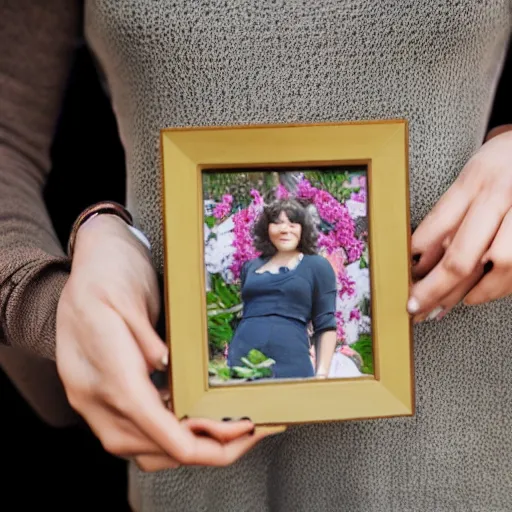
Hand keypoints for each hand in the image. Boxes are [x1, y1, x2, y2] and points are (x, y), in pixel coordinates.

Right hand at [56, 214, 267, 471]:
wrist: (87, 260)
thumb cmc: (110, 270)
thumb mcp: (132, 296)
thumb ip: (148, 341)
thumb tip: (167, 371)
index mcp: (106, 370)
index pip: (157, 428)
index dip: (205, 440)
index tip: (242, 431)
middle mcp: (93, 396)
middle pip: (154, 449)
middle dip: (206, 449)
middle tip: (247, 433)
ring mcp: (92, 398)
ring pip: (142, 450)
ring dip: (188, 448)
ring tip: (227, 431)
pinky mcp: (99, 395)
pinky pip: (134, 433)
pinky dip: (168, 436)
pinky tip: (195, 420)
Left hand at [408, 128, 511, 321]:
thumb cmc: (502, 164)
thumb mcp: (469, 179)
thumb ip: (446, 218)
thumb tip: (418, 260)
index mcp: (474, 181)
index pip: (436, 227)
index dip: (415, 260)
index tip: (402, 282)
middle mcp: (499, 196)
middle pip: (462, 254)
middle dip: (435, 288)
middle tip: (415, 307)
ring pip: (498, 264)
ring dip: (472, 292)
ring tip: (447, 305)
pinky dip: (498, 286)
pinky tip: (478, 293)